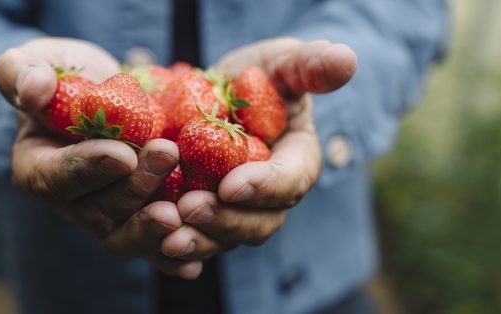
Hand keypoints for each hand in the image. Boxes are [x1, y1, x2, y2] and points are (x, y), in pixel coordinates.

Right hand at [0, 38, 201, 277]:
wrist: (101, 94)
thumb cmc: (63, 75)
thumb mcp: (36, 60)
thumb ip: (22, 71)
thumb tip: (34, 90)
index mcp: (36, 168)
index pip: (57, 177)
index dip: (89, 169)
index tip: (123, 154)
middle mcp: (68, 203)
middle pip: (97, 211)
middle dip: (134, 187)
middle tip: (168, 153)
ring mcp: (103, 217)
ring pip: (123, 237)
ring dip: (152, 228)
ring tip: (183, 212)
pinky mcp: (135, 221)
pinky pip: (151, 248)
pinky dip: (170, 256)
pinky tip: (194, 261)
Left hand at [160, 38, 357, 260]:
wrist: (215, 96)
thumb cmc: (256, 77)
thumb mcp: (281, 62)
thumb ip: (309, 65)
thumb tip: (345, 60)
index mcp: (296, 161)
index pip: (290, 180)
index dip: (264, 187)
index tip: (231, 185)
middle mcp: (270, 196)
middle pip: (258, 222)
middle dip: (225, 220)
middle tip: (190, 208)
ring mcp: (237, 211)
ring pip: (225, 238)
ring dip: (198, 240)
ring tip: (167, 235)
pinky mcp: (205, 216)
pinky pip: (195, 238)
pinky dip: (175, 246)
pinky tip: (155, 243)